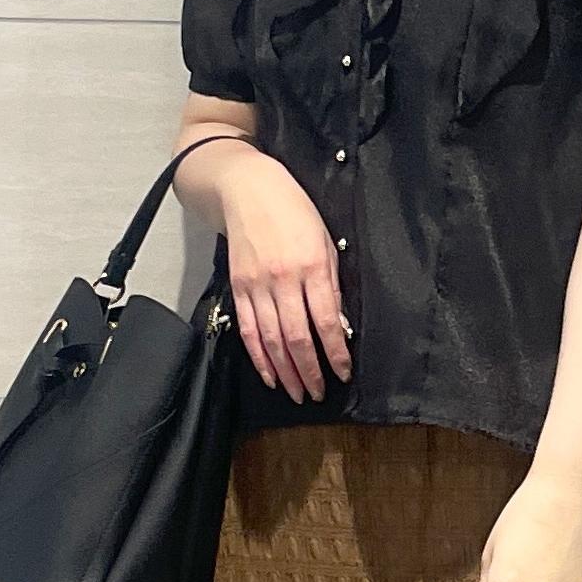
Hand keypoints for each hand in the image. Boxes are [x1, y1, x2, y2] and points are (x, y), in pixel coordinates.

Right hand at [217, 149, 352, 402]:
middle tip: (318, 393)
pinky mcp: (238, 287)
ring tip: (297, 393)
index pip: (326, 321)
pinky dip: (258, 356)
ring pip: (271, 340)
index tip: (343, 371)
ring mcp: (257, 285)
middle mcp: (283, 279)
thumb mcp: (325, 240)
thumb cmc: (293, 210)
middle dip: (310, 371)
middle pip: (297, 337)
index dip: (335, 352)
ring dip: (285, 372)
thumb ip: (331, 284)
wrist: (245, 188)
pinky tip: (269, 374)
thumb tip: (338, 324)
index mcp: (311, 266)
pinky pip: (247, 329)